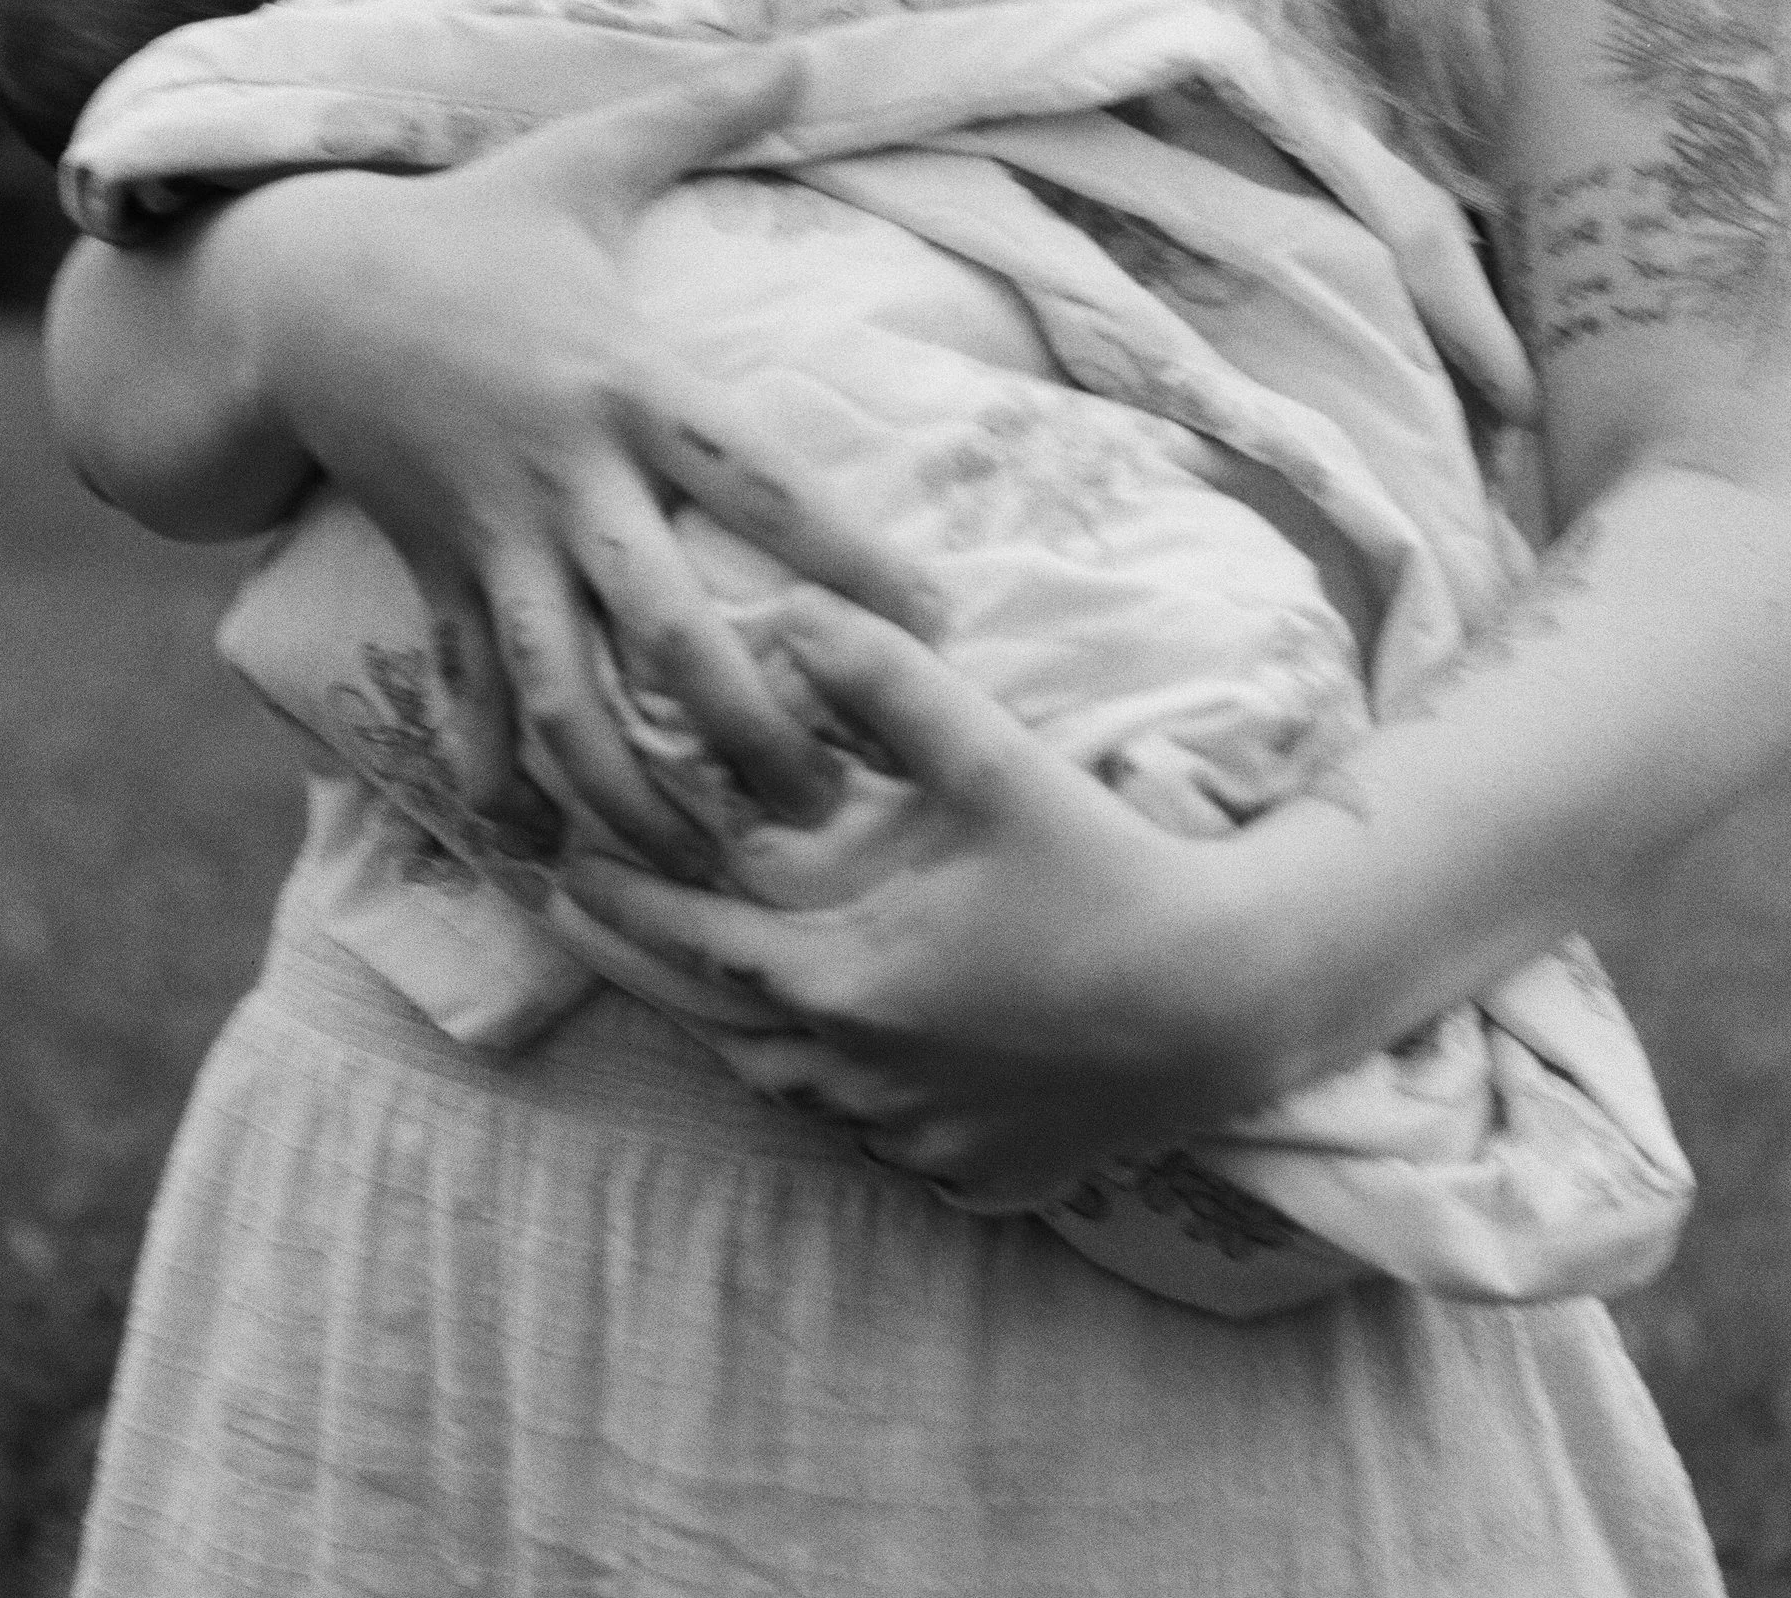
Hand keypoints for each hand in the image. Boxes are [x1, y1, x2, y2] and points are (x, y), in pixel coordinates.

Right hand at [246, 51, 942, 869]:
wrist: (297, 288)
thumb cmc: (472, 226)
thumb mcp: (585, 156)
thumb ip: (707, 107)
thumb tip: (821, 36)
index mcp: (626, 382)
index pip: (758, 482)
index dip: (849, 555)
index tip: (942, 623)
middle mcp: (564, 482)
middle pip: (666, 632)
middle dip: (750, 730)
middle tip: (838, 801)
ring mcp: (492, 545)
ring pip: (564, 704)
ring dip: (638, 795)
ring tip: (717, 869)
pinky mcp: (435, 583)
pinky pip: (468, 706)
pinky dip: (504, 787)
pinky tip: (548, 866)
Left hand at [556, 592, 1293, 1209]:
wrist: (1232, 999)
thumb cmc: (1109, 875)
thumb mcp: (994, 764)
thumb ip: (886, 683)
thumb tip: (793, 613)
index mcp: (849, 984)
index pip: (696, 947)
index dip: (620, 908)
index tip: (558, 875)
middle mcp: (866, 1082)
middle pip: (720, 1032)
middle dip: (645, 973)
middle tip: (587, 925)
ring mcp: (921, 1141)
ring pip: (797, 1096)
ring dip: (746, 1035)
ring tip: (712, 982)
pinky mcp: (979, 1176)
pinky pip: (880, 1144)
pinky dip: (846, 1100)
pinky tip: (850, 1062)